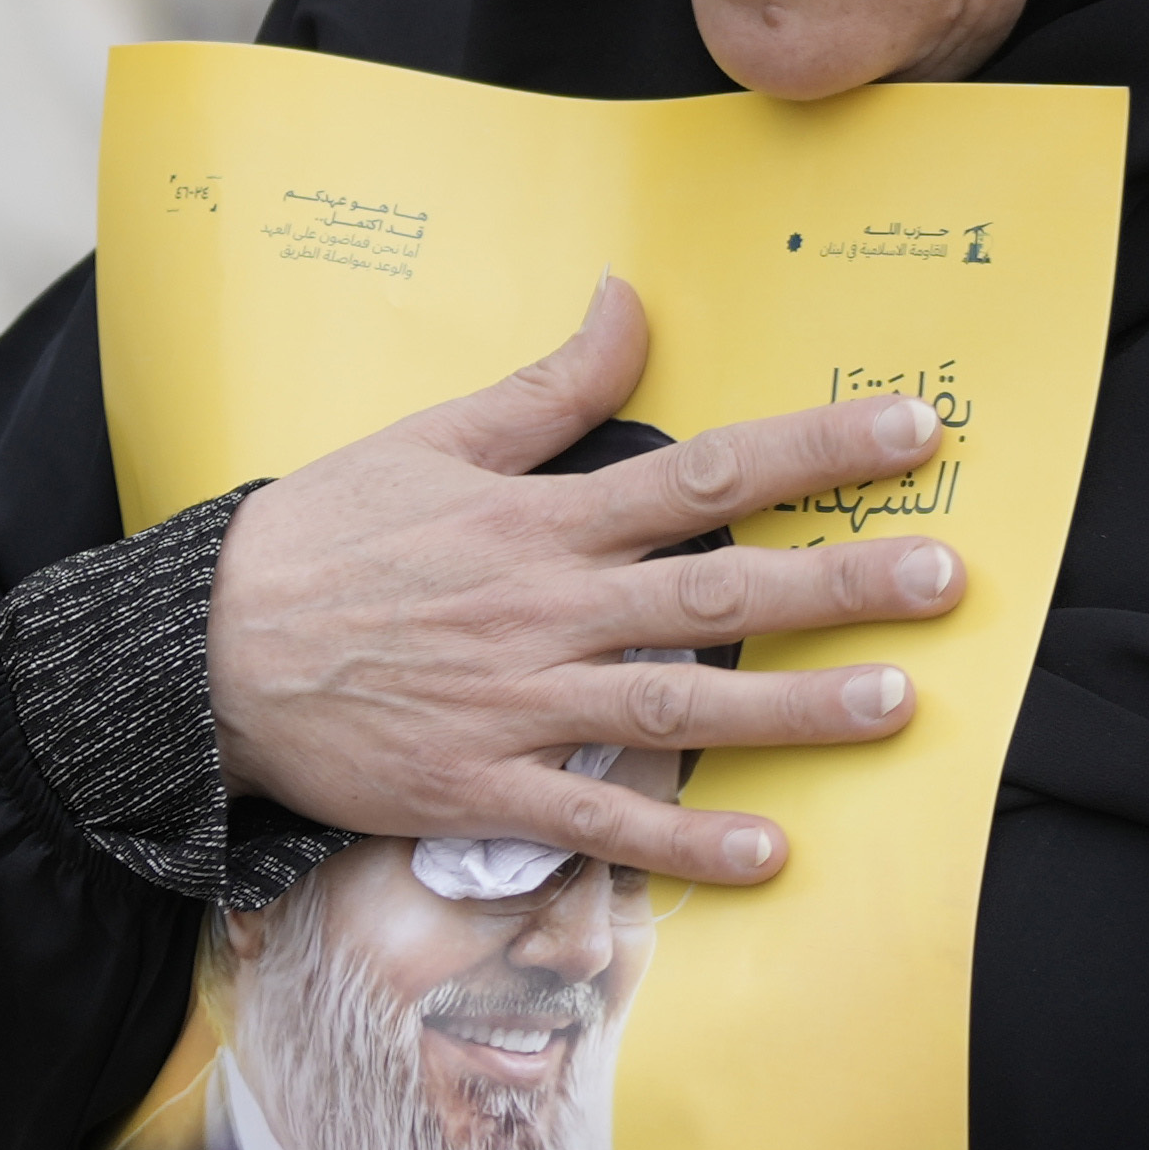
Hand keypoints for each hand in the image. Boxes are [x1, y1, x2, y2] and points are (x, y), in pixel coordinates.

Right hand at [201, 281, 962, 885]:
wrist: (203, 656)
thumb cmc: (320, 540)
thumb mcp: (429, 438)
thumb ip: (545, 386)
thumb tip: (628, 296)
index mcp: (539, 518)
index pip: (702, 471)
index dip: (812, 449)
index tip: (909, 429)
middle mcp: (546, 610)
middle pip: (717, 592)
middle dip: (839, 584)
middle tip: (946, 578)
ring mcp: (520, 705)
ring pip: (681, 706)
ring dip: (796, 712)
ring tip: (900, 705)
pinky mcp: (485, 791)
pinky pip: (602, 821)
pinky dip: (684, 840)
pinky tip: (771, 853)